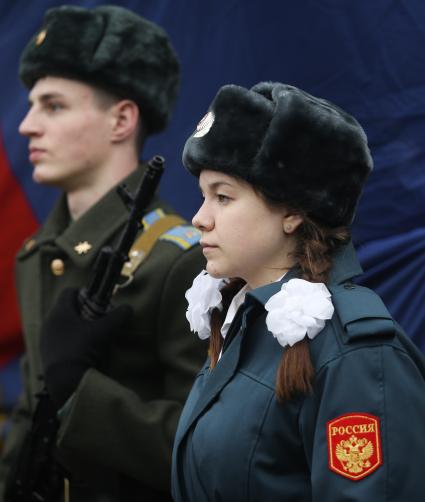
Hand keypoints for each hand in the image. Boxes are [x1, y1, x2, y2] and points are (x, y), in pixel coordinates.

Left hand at [40, 288, 132, 407]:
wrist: (65, 380)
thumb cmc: (83, 348)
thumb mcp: (105, 330)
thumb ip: (118, 316)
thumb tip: (129, 308)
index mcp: (59, 312)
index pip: (69, 292)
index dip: (84, 293)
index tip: (96, 301)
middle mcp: (49, 322)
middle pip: (67, 308)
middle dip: (83, 311)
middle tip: (97, 319)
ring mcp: (46, 338)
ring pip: (63, 324)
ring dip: (77, 326)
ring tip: (91, 335)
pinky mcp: (46, 353)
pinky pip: (59, 339)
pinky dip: (71, 339)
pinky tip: (82, 349)